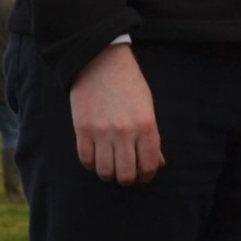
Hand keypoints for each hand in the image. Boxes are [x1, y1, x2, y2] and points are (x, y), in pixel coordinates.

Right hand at [69, 44, 164, 186]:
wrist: (102, 62)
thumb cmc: (129, 84)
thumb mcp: (147, 107)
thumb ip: (152, 136)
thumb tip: (158, 163)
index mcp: (146, 125)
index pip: (149, 165)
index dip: (147, 175)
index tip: (143, 174)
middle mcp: (125, 132)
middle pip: (126, 175)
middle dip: (128, 178)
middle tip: (126, 171)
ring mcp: (102, 132)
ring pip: (105, 172)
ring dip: (109, 173)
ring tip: (111, 164)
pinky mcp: (82, 130)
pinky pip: (86, 161)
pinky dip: (92, 163)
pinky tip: (97, 155)